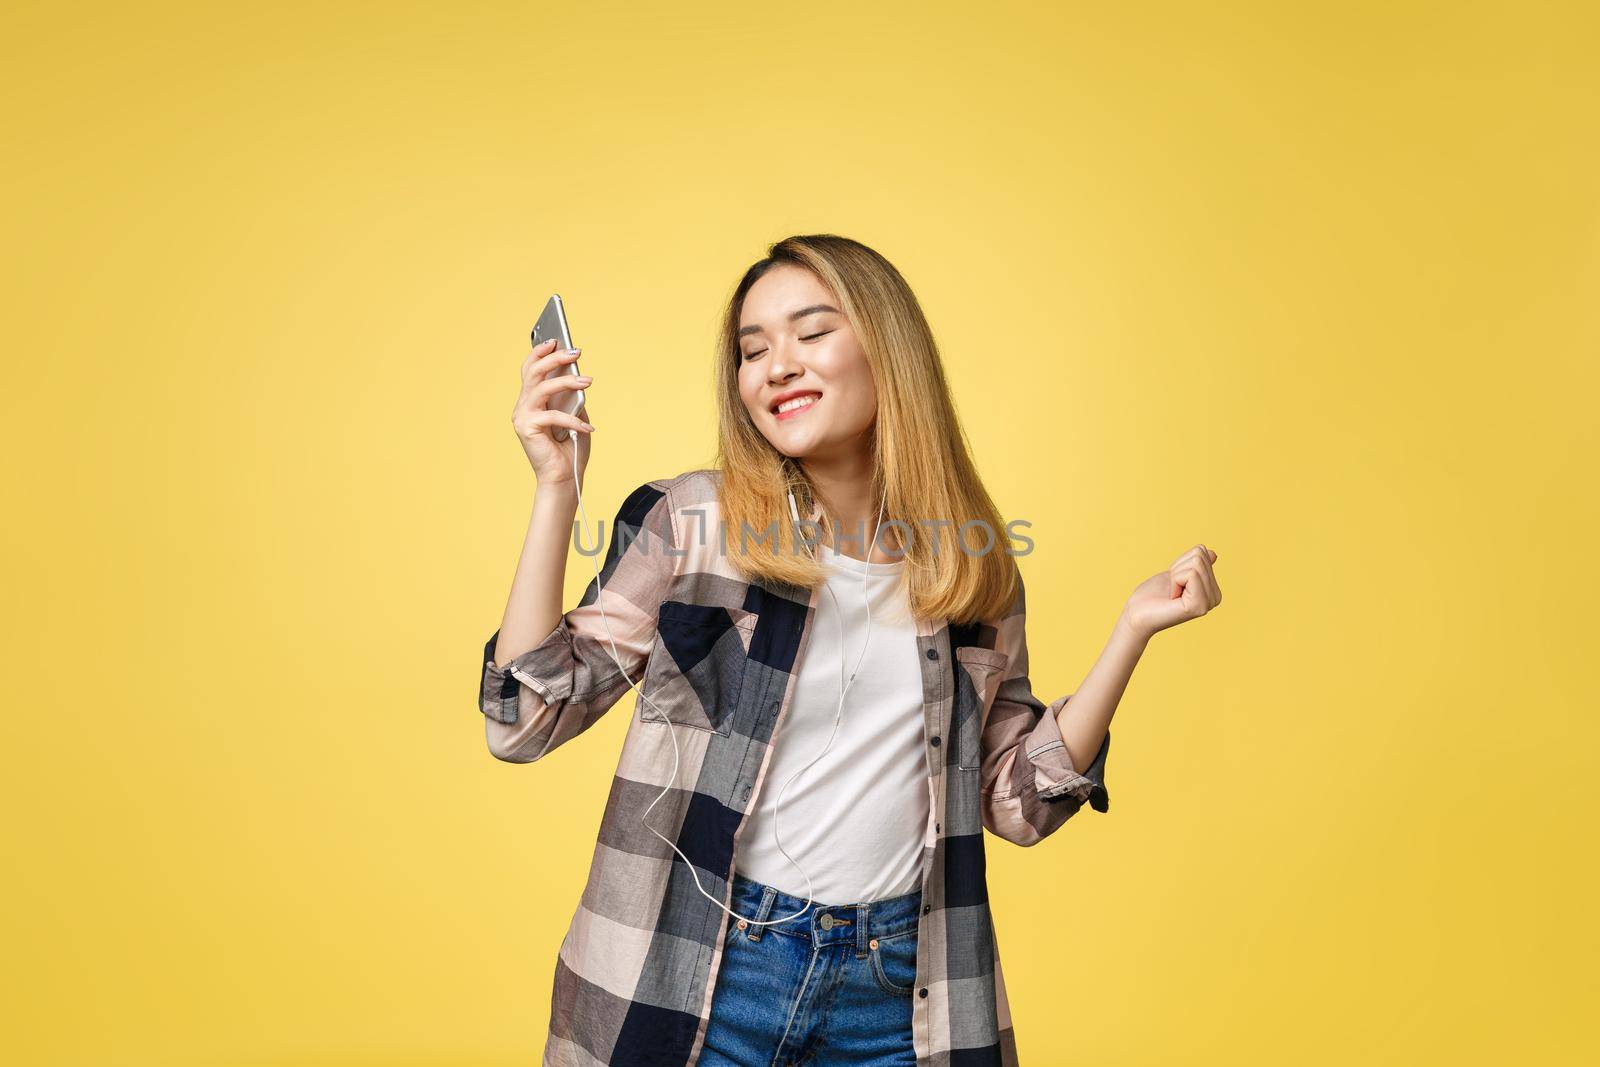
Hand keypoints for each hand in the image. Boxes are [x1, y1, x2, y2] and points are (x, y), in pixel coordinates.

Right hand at [513, 338, 594, 485]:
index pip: (530, 369)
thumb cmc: (570, 450)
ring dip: (567, 381)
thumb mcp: (576, 417)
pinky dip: (573, 420)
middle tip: (576, 352)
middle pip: (534, 372)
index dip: (540, 352)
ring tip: (588, 382)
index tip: (556, 340)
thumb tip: (578, 378)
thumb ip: (573, 399)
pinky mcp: (526, 428)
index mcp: (531, 401)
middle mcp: (522, 406)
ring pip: (542, 387)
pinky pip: (552, 415)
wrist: (564, 479)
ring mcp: (522, 416)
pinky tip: (588, 428)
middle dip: (555, 358)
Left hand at [1121, 544, 1221, 639]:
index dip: (1181, 563)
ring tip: (1172, 593)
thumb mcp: (1177, 574)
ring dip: (1176, 575)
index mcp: (1213, 590)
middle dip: (1179, 568)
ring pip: (1196, 563)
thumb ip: (1196, 566)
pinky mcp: (1198, 605)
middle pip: (1200, 557)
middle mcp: (1215, 598)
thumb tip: (1212, 553)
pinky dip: (1175, 580)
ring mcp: (1208, 603)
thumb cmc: (1153, 595)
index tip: (1174, 582)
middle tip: (1171, 588)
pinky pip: (1191, 574)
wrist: (1137, 613)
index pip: (1202, 553)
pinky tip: (1172, 597)